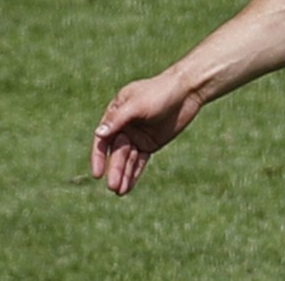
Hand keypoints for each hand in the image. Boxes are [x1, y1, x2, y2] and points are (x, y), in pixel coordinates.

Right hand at [90, 73, 202, 195]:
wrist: (187, 92)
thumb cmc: (160, 92)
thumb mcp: (138, 104)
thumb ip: (119, 119)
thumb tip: (99, 133)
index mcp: (115, 114)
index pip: (103, 139)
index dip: (98, 157)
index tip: (97, 173)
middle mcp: (123, 127)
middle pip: (116, 152)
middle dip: (115, 169)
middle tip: (113, 186)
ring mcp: (137, 137)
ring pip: (127, 159)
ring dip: (123, 175)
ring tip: (120, 191)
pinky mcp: (150, 144)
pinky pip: (140, 161)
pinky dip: (134, 173)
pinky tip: (128, 187)